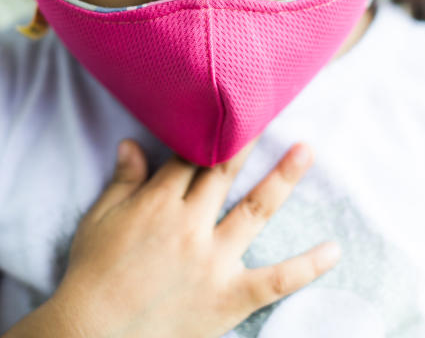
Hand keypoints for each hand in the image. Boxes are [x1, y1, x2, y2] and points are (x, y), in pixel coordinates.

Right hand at [27, 137, 340, 337]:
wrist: (92, 335)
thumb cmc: (90, 276)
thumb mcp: (98, 222)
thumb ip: (123, 182)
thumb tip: (132, 143)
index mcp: (157, 203)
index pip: (189, 157)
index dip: (207, 131)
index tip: (227, 110)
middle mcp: (189, 224)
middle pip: (224, 172)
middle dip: (248, 139)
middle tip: (270, 109)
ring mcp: (213, 261)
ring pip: (255, 210)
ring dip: (283, 179)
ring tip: (306, 150)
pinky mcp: (229, 296)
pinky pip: (276, 280)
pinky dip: (307, 266)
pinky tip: (333, 250)